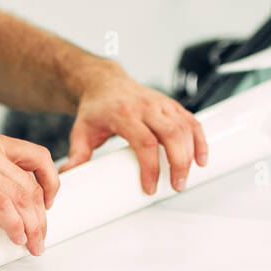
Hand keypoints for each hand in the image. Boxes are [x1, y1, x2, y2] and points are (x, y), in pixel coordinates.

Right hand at [0, 131, 59, 255]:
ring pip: (22, 198)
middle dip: (42, 217)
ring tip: (33, 245)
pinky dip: (14, 225)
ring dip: (33, 227)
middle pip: (33, 186)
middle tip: (41, 237)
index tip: (49, 204)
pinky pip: (2, 206)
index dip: (51, 182)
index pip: (38, 157)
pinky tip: (16, 237)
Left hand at [63, 66, 208, 193]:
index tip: (150, 187)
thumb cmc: (95, 109)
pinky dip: (200, 139)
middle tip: (177, 185)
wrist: (104, 83)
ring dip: (191, 154)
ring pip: (184, 127)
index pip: (144, 141)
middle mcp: (146, 106)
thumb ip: (77, 156)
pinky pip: (191, 121)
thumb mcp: (81, 132)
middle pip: (171, 134)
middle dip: (178, 163)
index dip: (151, 167)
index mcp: (124, 113)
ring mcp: (161, 104)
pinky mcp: (171, 105)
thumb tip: (69, 178)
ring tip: (187, 176)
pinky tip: (202, 158)